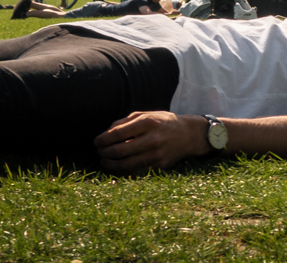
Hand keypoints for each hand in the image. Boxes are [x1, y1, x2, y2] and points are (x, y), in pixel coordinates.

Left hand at [94, 111, 209, 174]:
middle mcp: (152, 139)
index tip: (97, 142)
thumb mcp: (146, 115)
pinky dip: (123, 171)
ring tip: (104, 161)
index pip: (118, 134)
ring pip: (126, 165)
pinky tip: (117, 166)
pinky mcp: (159, 166)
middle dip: (104, 153)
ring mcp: (156, 154)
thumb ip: (125, 122)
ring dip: (110, 165)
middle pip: (120, 151)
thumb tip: (105, 134)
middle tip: (99, 152)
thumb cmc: (163, 122)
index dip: (103, 139)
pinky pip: (136, 171)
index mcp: (148, 123)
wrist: (189, 135)